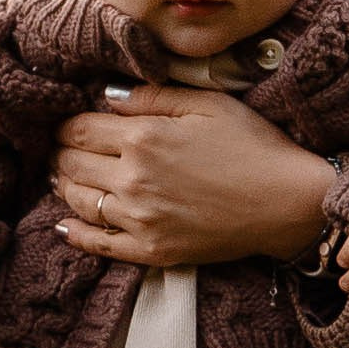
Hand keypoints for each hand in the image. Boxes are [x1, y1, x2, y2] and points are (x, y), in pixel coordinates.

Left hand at [51, 86, 335, 268]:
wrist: (287, 202)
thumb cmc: (253, 145)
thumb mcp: (206, 104)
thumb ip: (152, 96)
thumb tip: (107, 96)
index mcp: (143, 138)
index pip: (78, 129)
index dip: (65, 124)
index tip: (67, 123)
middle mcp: (133, 180)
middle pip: (71, 164)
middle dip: (61, 153)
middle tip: (62, 149)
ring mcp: (139, 220)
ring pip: (77, 201)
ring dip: (65, 187)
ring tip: (66, 177)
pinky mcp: (151, 251)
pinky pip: (97, 244)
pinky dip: (75, 233)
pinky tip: (67, 224)